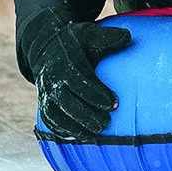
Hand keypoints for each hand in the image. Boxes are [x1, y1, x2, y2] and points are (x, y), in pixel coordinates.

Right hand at [22, 8, 131, 139]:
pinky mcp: (44, 104)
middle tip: (105, 123)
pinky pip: (50, 121)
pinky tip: (80, 136)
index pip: (79, 80)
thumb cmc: (76, 43)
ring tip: (96, 133)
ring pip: (56, 114)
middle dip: (85, 114)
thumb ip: (109, 37)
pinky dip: (63, 130)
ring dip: (75, 126)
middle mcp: (51, 79)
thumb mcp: (91, 34)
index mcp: (64, 61)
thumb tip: (128, 37)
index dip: (96, 94)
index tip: (114, 104)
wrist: (47, 47)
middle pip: (66, 101)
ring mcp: (45, 93)